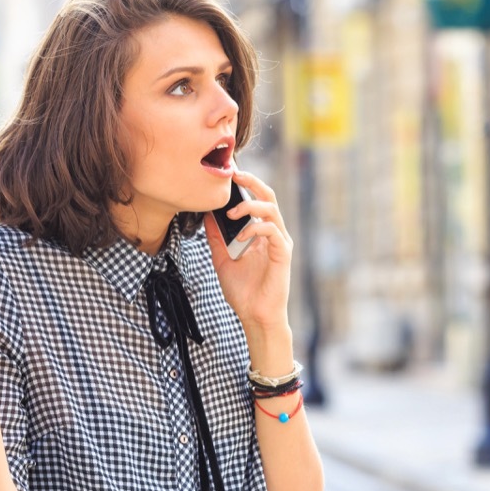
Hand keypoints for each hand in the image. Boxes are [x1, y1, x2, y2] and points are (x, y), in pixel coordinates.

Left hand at [203, 170, 291, 329]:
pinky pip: (272, 231)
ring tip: (231, 213)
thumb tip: (206, 215)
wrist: (255, 316)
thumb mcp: (222, 259)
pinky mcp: (283, 254)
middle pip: (268, 196)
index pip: (256, 200)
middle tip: (234, 174)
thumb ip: (216, 238)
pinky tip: (241, 236)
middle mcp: (273, 233)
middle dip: (252, 182)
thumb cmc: (243, 291)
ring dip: (250, 206)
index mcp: (261, 233)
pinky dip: (255, 228)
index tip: (228, 175)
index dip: (245, 185)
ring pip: (271, 209)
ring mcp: (280, 242)